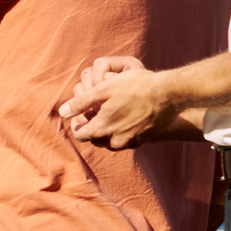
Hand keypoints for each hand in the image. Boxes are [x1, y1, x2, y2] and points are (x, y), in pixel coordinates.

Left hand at [57, 58, 175, 148]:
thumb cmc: (134, 87)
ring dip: (106, 133)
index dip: (77, 123)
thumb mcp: (103, 90)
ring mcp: (131, 142)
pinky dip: (121, 134)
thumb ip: (80, 103)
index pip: (80, 134)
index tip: (81, 113)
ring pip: (110, 143)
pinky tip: (124, 120)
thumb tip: (62, 112)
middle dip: (91, 129)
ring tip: (108, 117)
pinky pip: (126, 142)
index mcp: (102, 129)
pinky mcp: (144, 140)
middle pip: (95, 140)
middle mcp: (116, 140)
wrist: (169, 93)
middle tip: (94, 114)